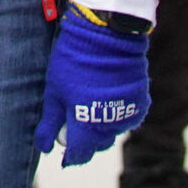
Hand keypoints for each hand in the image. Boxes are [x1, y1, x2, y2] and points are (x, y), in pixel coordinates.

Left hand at [34, 10, 149, 165]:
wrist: (107, 32)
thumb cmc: (74, 60)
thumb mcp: (55, 91)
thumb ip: (50, 122)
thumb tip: (46, 147)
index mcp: (86, 126)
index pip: (79, 155)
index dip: (69, 153)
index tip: (63, 144)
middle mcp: (110, 127)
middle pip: (97, 145)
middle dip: (86, 138)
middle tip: (76, 115)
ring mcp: (127, 115)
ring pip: (113, 132)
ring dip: (103, 125)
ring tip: (92, 98)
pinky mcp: (141, 103)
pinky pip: (127, 118)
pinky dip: (118, 112)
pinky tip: (108, 93)